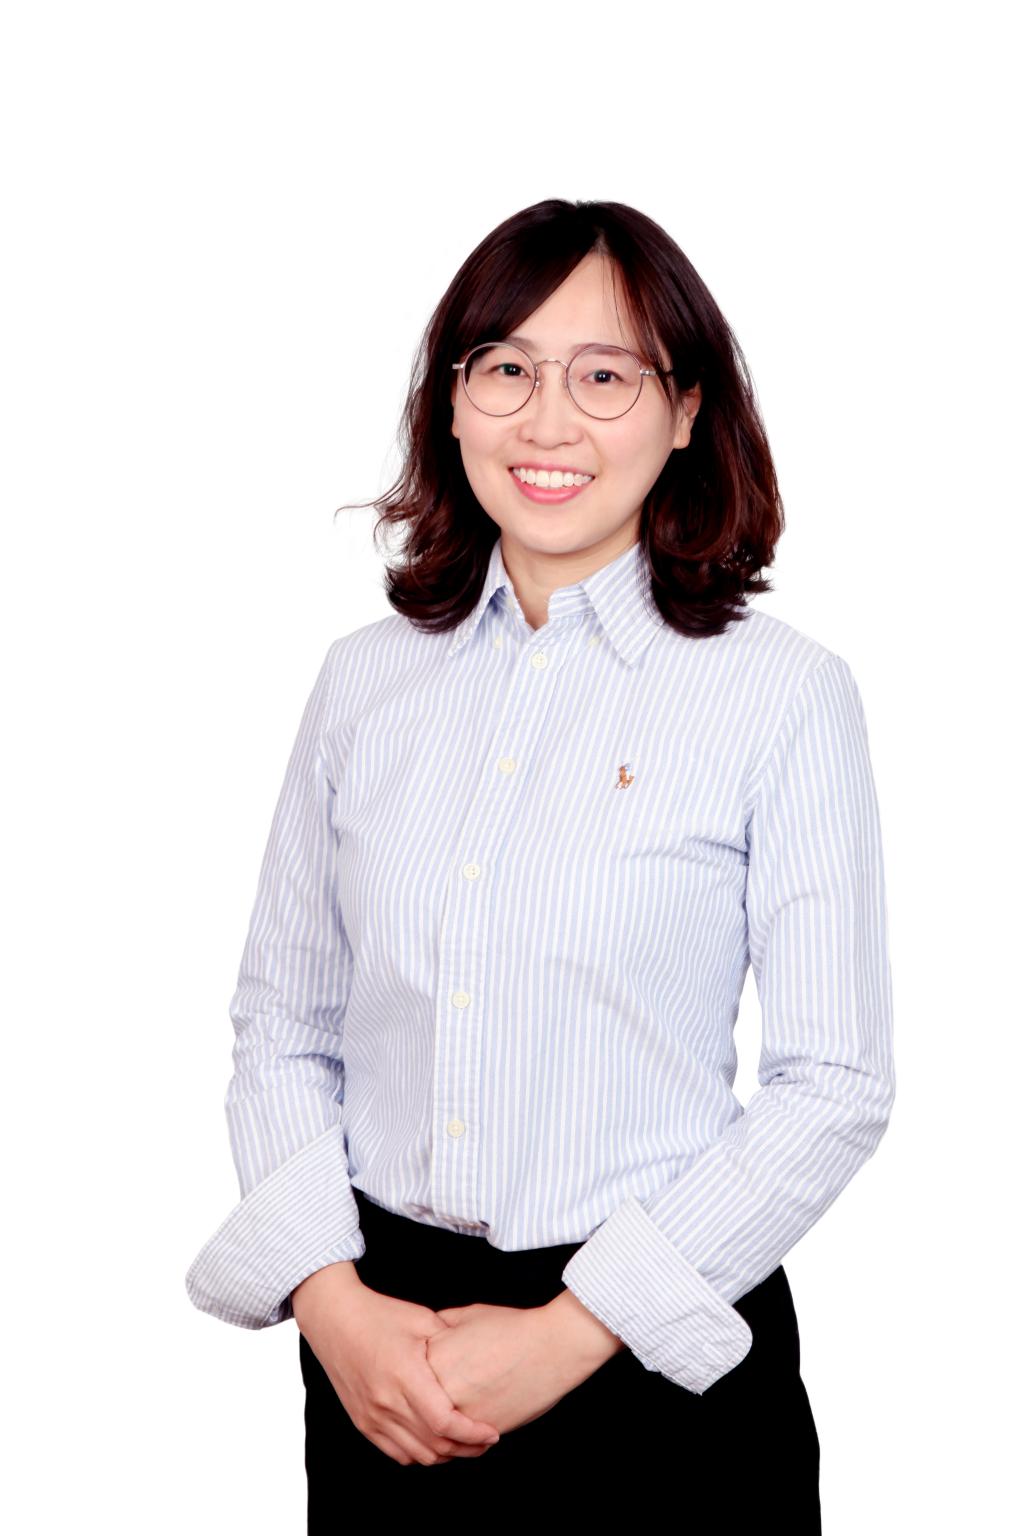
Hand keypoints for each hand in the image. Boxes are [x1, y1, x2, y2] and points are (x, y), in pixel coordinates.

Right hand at [295, 1275, 501, 1466]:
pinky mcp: (362, 1422)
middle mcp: (386, 1401)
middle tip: (486, 1441)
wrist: (335, 1319)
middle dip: (466, 1448)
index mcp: (404, 1375)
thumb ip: (452, 1342)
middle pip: (434, 1444)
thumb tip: (482, 1359)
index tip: (492, 1432)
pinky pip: (397, 1452)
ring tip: (465, 1444)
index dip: (472, 1433)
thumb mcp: (422, 1319)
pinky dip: (420, 1454)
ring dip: (445, 1455)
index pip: (444, 1422)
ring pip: (417, 1454)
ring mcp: (372, 1416)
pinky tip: (435, 1442)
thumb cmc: (381, 1314)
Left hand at [424, 1299, 610, 1436]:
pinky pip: (458, 1445)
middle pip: (415, 1410)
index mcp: (432, 1356)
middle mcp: (439, 1386)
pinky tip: (465, 1437)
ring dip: (436, 1438)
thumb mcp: (467, 1316)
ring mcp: (459, 1411)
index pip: (407, 1380)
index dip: (412, 1384)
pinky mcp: (479, 1430)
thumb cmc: (512, 1327)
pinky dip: (458, 1446)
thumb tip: (425, 1336)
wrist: (551, 1345)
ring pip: (433, 1436)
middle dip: (417, 1414)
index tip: (420, 1383)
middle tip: (424, 1412)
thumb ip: (439, 1327)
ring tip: (446, 1430)